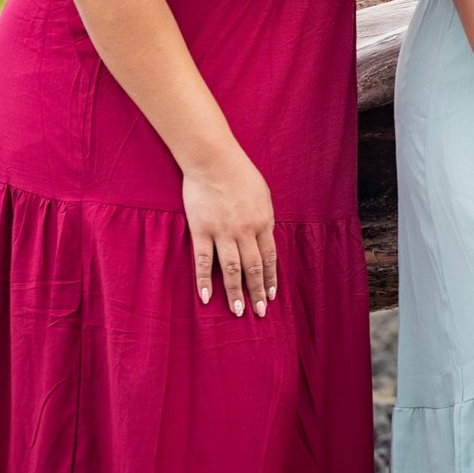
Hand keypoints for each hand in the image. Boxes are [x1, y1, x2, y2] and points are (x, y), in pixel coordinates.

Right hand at [182, 147, 275, 317]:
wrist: (214, 159)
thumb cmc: (240, 173)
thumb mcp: (263, 194)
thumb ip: (264, 218)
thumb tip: (266, 237)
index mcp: (264, 222)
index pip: (269, 258)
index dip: (271, 279)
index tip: (272, 296)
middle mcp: (246, 231)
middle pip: (253, 268)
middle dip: (257, 292)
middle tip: (259, 313)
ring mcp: (223, 232)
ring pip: (231, 269)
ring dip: (235, 293)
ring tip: (238, 311)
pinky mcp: (201, 230)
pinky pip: (203, 260)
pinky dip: (204, 280)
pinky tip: (206, 297)